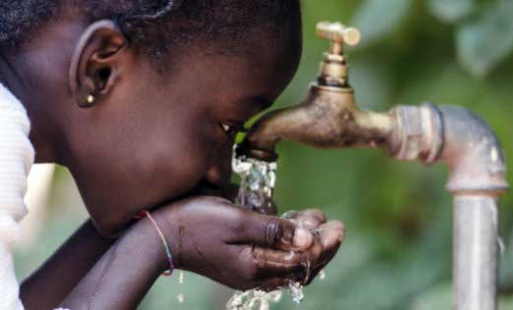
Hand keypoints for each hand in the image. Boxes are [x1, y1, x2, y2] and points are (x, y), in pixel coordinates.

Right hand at [151, 196, 343, 290]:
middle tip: (336, 226)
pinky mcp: (241, 265)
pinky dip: (289, 246)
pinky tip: (295, 229)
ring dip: (307, 244)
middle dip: (322, 246)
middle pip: (300, 267)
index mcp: (256, 267)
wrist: (159, 235)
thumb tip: (310, 239)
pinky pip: (275, 260)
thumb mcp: (237, 220)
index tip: (338, 226)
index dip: (324, 244)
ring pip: (289, 264)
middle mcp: (255, 275)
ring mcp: (247, 272)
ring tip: (319, 222)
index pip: (303, 261)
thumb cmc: (195, 222)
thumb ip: (274, 230)